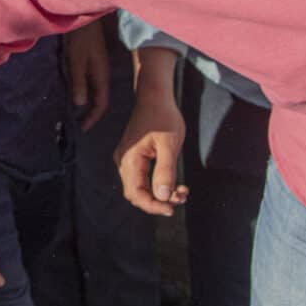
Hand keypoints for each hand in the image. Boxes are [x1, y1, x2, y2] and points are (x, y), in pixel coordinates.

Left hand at [62, 20, 111, 131]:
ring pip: (94, 93)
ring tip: (75, 115)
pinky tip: (74, 95)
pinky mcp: (91, 64)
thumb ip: (79, 82)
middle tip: (78, 125)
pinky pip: (89, 83)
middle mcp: (102, 76)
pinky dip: (82, 93)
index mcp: (102, 77)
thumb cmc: (81, 39)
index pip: (101, 104)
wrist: (85, 20)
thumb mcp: (77, 62)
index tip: (83, 129)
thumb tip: (80, 104)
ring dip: (86, 104)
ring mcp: (97, 70)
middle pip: (99, 100)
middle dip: (90, 114)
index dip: (93, 118)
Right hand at [116, 62, 187, 214]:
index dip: (153, 206)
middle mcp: (123, 161)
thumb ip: (165, 171)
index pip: (136, 193)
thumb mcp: (170, 145)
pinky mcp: (133, 156)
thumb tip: (162, 197)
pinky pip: (141, 178)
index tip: (172, 209)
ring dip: (159, 194)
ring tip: (181, 191)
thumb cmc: (163, 117)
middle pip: (135, 193)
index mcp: (130, 159)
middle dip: (157, 201)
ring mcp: (126, 159)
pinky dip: (156, 184)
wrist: (154, 96)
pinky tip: (173, 183)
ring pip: (139, 187)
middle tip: (180, 199)